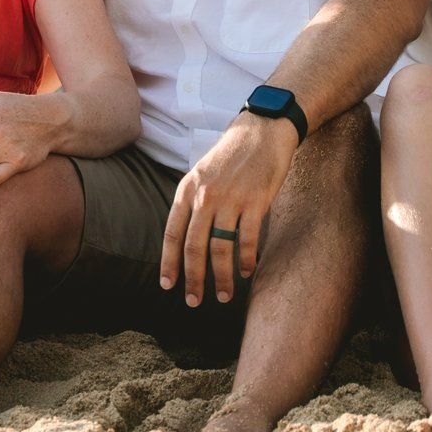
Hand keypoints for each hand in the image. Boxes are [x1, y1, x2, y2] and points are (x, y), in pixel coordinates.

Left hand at [161, 113, 296, 306]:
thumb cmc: (233, 154)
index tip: (168, 286)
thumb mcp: (202, 174)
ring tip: (223, 296)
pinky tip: (246, 271)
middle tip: (194, 302)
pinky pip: (248, 239)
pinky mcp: (255, 201)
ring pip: (220, 248)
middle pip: (194, 247)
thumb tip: (187, 238)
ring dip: (222, 276)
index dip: (169, 263)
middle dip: (193, 279)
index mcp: (188, 189)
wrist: (263, 129)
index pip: (173, 233)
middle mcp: (205, 195)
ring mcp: (230, 198)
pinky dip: (246, 259)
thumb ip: (194, 202)